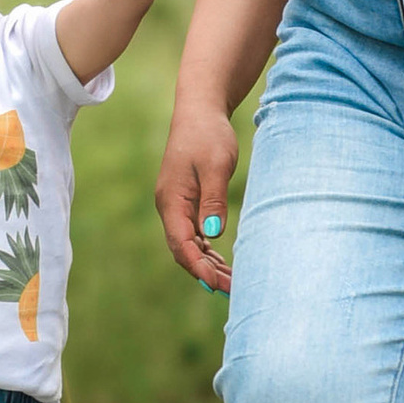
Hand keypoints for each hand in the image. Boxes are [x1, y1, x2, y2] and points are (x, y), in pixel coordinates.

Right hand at [155, 96, 239, 293]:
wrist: (200, 111)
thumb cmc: (208, 135)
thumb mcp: (215, 166)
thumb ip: (213, 201)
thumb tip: (212, 235)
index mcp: (171, 201)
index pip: (181, 245)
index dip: (198, 268)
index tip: (218, 285)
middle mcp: (170, 207)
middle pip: (184, 250)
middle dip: (206, 273)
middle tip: (233, 291)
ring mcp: (177, 206)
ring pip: (190, 245)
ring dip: (208, 265)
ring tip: (232, 284)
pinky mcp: (187, 202)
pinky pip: (194, 235)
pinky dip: (208, 251)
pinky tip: (223, 263)